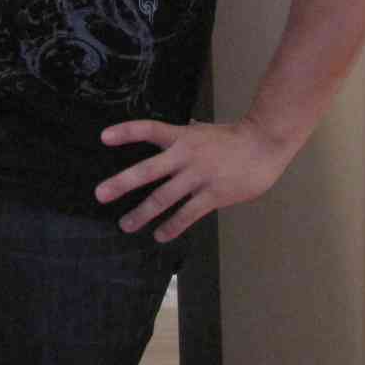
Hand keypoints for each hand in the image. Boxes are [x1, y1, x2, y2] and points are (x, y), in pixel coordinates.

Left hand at [95, 118, 292, 241]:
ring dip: (142, 214)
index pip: (148, 130)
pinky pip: (187, 214)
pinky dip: (172, 226)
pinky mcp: (213, 195)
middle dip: (121, 183)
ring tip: (126, 225)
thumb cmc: (233, 138)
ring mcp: (198, 176)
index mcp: (182, 137)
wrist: (264, 144)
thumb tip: (172, 135)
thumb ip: (184, 136)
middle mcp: (185, 155)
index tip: (103, 137)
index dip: (125, 132)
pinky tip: (160, 235)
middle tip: (100, 194)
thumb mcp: (203, 131)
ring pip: (163, 198)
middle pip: (147, 170)